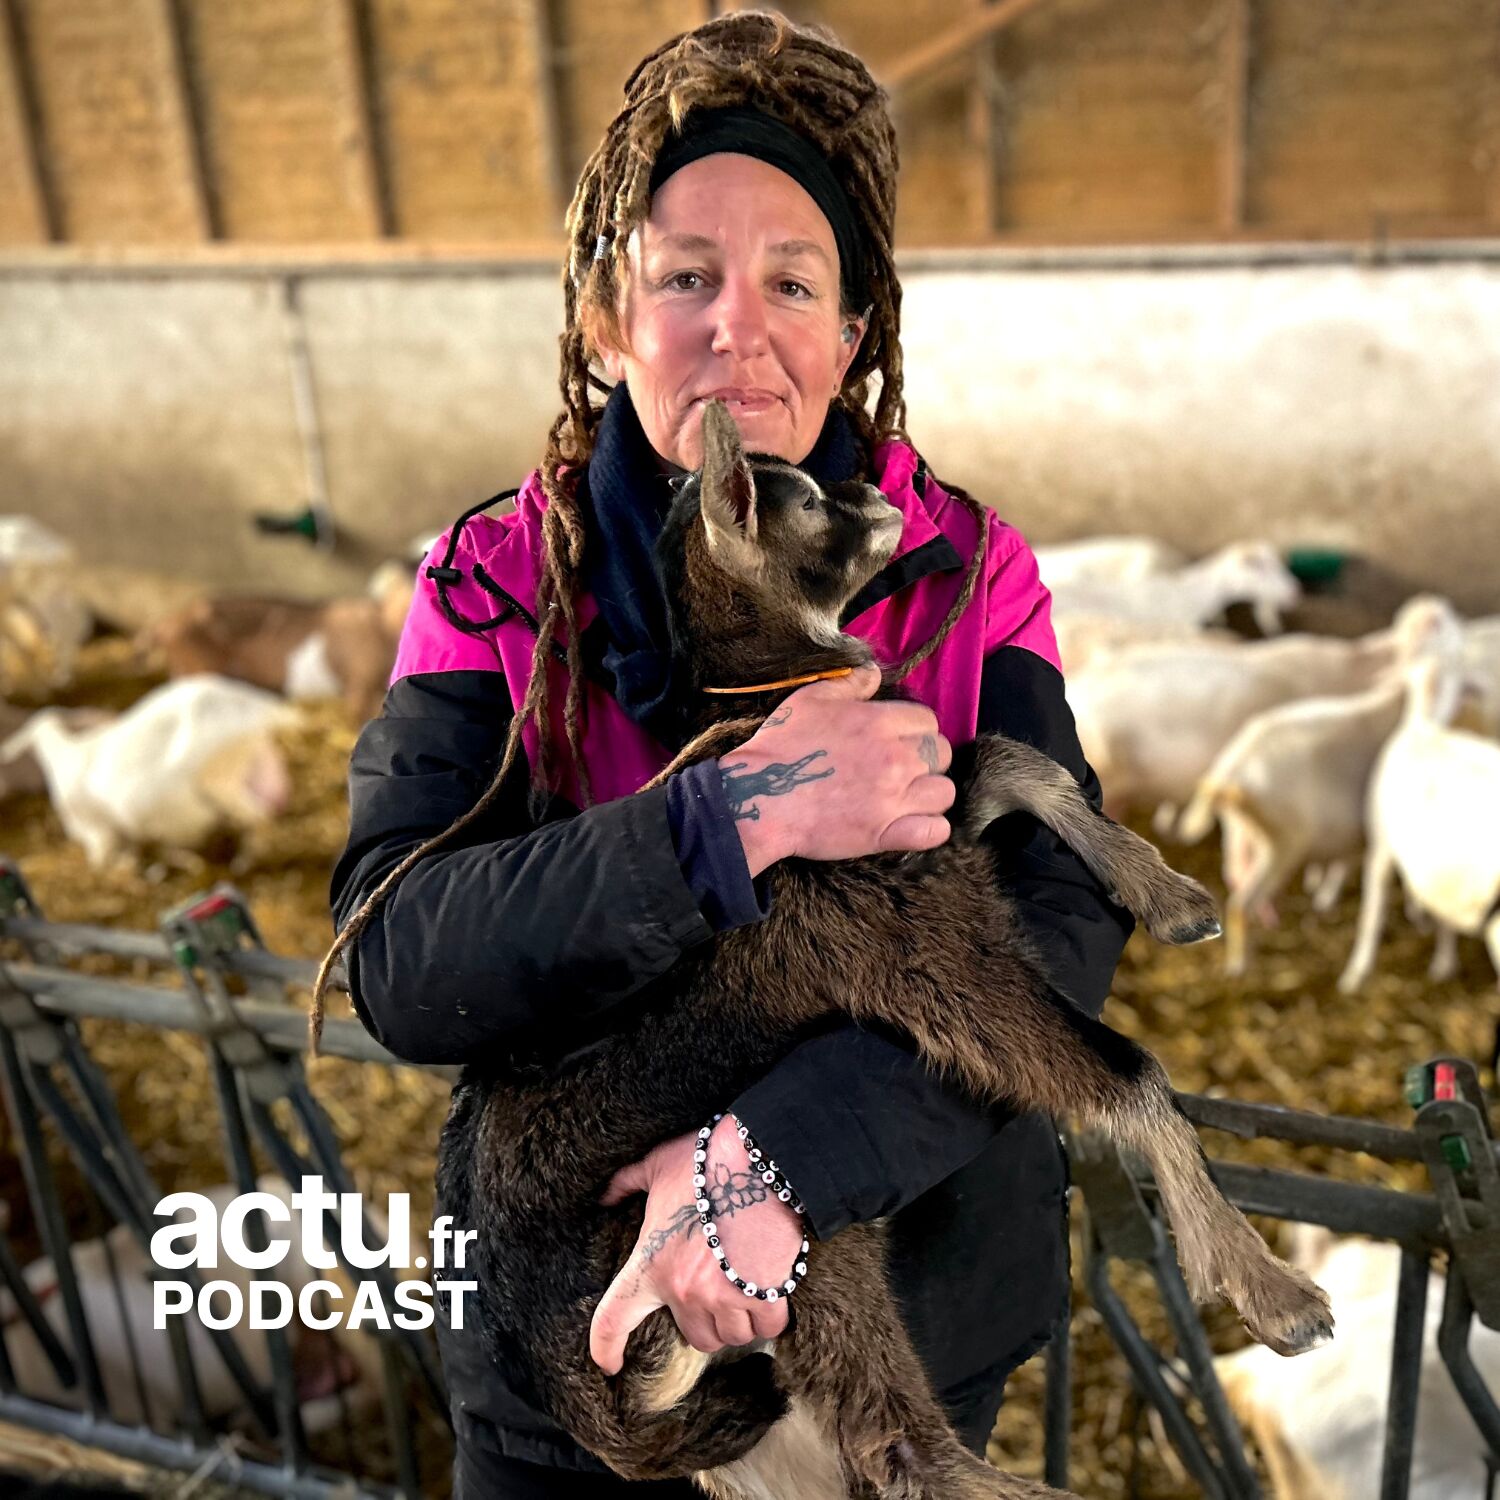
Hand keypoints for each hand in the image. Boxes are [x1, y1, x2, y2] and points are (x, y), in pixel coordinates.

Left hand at [589, 1116, 802, 1375]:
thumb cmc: (705, 1160)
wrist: (759, 1156)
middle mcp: (685, 1291)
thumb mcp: (656, 1165)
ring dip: (738, 1320)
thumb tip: (604, 1196)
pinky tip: (769, 1291)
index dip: (605, 1347)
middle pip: (696, 1337)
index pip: (614, 1319)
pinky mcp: (764, 1292)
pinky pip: (768, 1326)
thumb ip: (627, 1183)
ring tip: (743, 1291)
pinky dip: (769, 1315)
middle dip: (705, 1320)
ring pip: (732, 1336)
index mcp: (651, 1264)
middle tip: (714, 1291)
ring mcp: (725, 1296)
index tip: (610, 1364)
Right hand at [719, 663, 953, 874]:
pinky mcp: (886, 833)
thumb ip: (849, 684)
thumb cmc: (780, 747)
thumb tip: (875, 673)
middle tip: (900, 768)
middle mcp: (894, 758)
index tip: (897, 740)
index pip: (927, 720)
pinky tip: (915, 824)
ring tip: (907, 797)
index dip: (914, 730)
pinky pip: (934, 832)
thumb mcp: (809, 699)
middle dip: (926, 759)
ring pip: (944, 793)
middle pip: (941, 754)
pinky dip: (931, 829)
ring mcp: (893, 798)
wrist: (760, 798)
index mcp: (879, 722)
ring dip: (929, 793)